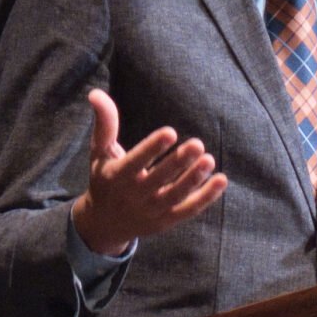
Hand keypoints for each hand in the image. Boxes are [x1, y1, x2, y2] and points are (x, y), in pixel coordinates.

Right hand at [70, 89, 226, 255]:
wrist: (105, 223)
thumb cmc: (105, 178)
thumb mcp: (99, 152)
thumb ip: (104, 124)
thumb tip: (96, 93)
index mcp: (117, 176)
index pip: (135, 162)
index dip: (152, 148)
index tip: (170, 132)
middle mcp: (134, 195)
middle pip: (158, 179)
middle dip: (178, 163)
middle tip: (198, 144)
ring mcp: (151, 210)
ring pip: (175, 196)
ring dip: (193, 179)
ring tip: (209, 160)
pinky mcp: (166, 221)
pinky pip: (188, 210)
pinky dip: (205, 198)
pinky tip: (220, 180)